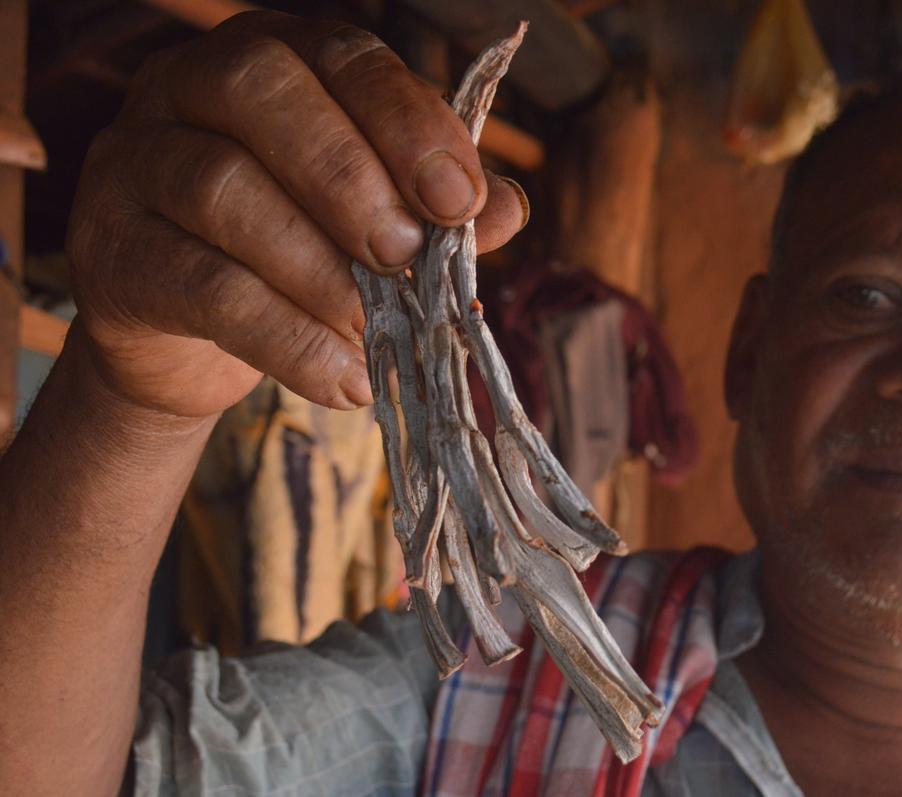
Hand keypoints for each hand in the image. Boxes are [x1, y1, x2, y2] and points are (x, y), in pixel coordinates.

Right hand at [66, 10, 528, 418]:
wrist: (191, 340)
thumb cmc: (296, 257)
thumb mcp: (372, 225)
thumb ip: (436, 211)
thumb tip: (509, 209)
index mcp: (273, 60)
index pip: (342, 58)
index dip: (407, 123)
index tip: (460, 199)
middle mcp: (187, 86)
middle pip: (259, 94)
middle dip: (349, 179)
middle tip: (405, 257)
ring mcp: (134, 162)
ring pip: (220, 187)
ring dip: (317, 269)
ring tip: (375, 329)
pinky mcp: (110, 252)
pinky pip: (200, 286)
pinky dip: (285, 339)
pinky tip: (341, 378)